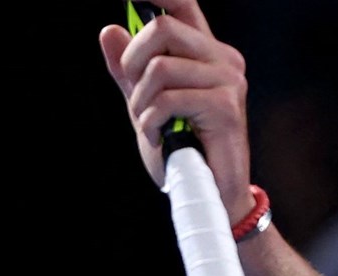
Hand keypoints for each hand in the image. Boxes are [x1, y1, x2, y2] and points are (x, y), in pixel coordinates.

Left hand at [98, 0, 256, 222]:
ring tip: (150, 125)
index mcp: (206, 52)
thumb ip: (129, 71)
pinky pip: (167, 99)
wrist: (212, 195)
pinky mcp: (224, 106)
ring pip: (159, 67)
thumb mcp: (147, 105)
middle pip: (161, 28)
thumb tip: (109, 30)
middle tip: (134, 95)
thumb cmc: (184, 151)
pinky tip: (161, 136)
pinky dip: (151, 121)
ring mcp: (227, 80)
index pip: (183, 3)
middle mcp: (222, 58)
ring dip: (141, 103)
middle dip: (132, 62)